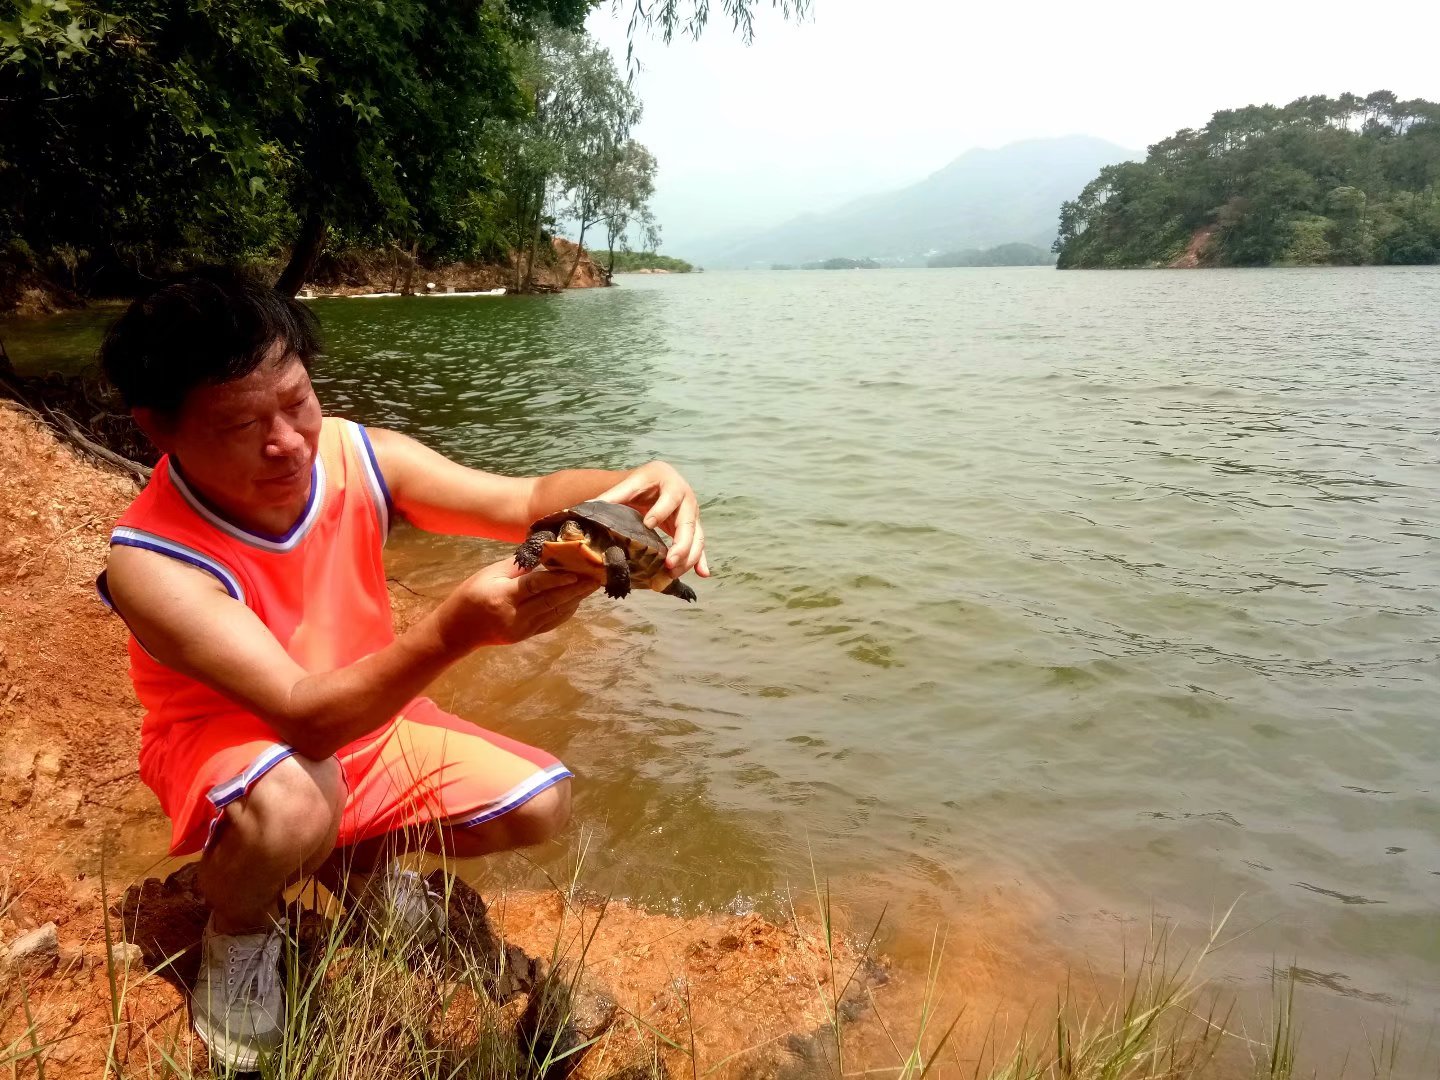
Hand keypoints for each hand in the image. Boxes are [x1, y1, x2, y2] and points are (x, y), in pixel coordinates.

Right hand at [438, 557, 599, 650]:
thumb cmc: (471, 594)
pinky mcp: (526, 635)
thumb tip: (546, 553)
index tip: (577, 572)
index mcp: (503, 596)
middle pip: (551, 601)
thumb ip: (519, 566)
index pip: (535, 587)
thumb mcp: (489, 574)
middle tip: (596, 575)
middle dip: (576, 588)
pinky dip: (566, 609)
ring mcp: (522, 629)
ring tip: (593, 584)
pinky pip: (552, 622)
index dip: (557, 580)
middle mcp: (515, 616)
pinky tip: (578, 598)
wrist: (458, 630)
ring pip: (555, 612)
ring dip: (576, 598)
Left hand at [595, 460, 710, 578]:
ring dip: (688, 558)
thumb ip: (612, 496)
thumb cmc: (645, 482)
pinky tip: (702, 574)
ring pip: (697, 538)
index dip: (661, 511)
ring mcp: (693, 516)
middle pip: (688, 524)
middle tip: (668, 563)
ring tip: (672, 573)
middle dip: (680, 545)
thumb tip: (587, 509)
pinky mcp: (694, 529)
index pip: (670, 499)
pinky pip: (699, 545)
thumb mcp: (630, 484)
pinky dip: (701, 560)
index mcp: (672, 485)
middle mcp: (687, 500)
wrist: (659, 480)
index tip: (648, 524)